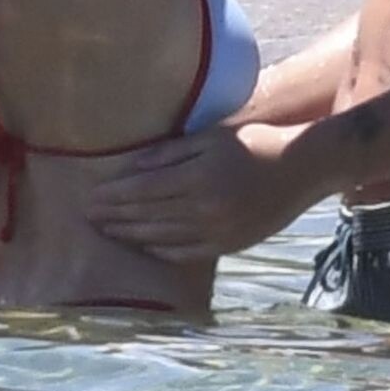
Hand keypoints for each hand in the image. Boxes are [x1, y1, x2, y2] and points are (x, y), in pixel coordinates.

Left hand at [86, 122, 323, 262]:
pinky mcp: (230, 245)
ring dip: (131, 236)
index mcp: (198, 177)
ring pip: (162, 237)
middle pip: (148, 216)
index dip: (114, 196)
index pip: (142, 191)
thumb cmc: (256, 142)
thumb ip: (172, 152)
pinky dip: (162, 251)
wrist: (302, 168)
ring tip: (107, 232)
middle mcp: (205, 208)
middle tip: (87, 217)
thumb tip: (133, 167)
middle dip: (114, 216)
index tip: (90, 197)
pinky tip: (145, 247)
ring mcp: (218, 231)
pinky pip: (187, 253)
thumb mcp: (212, 136)